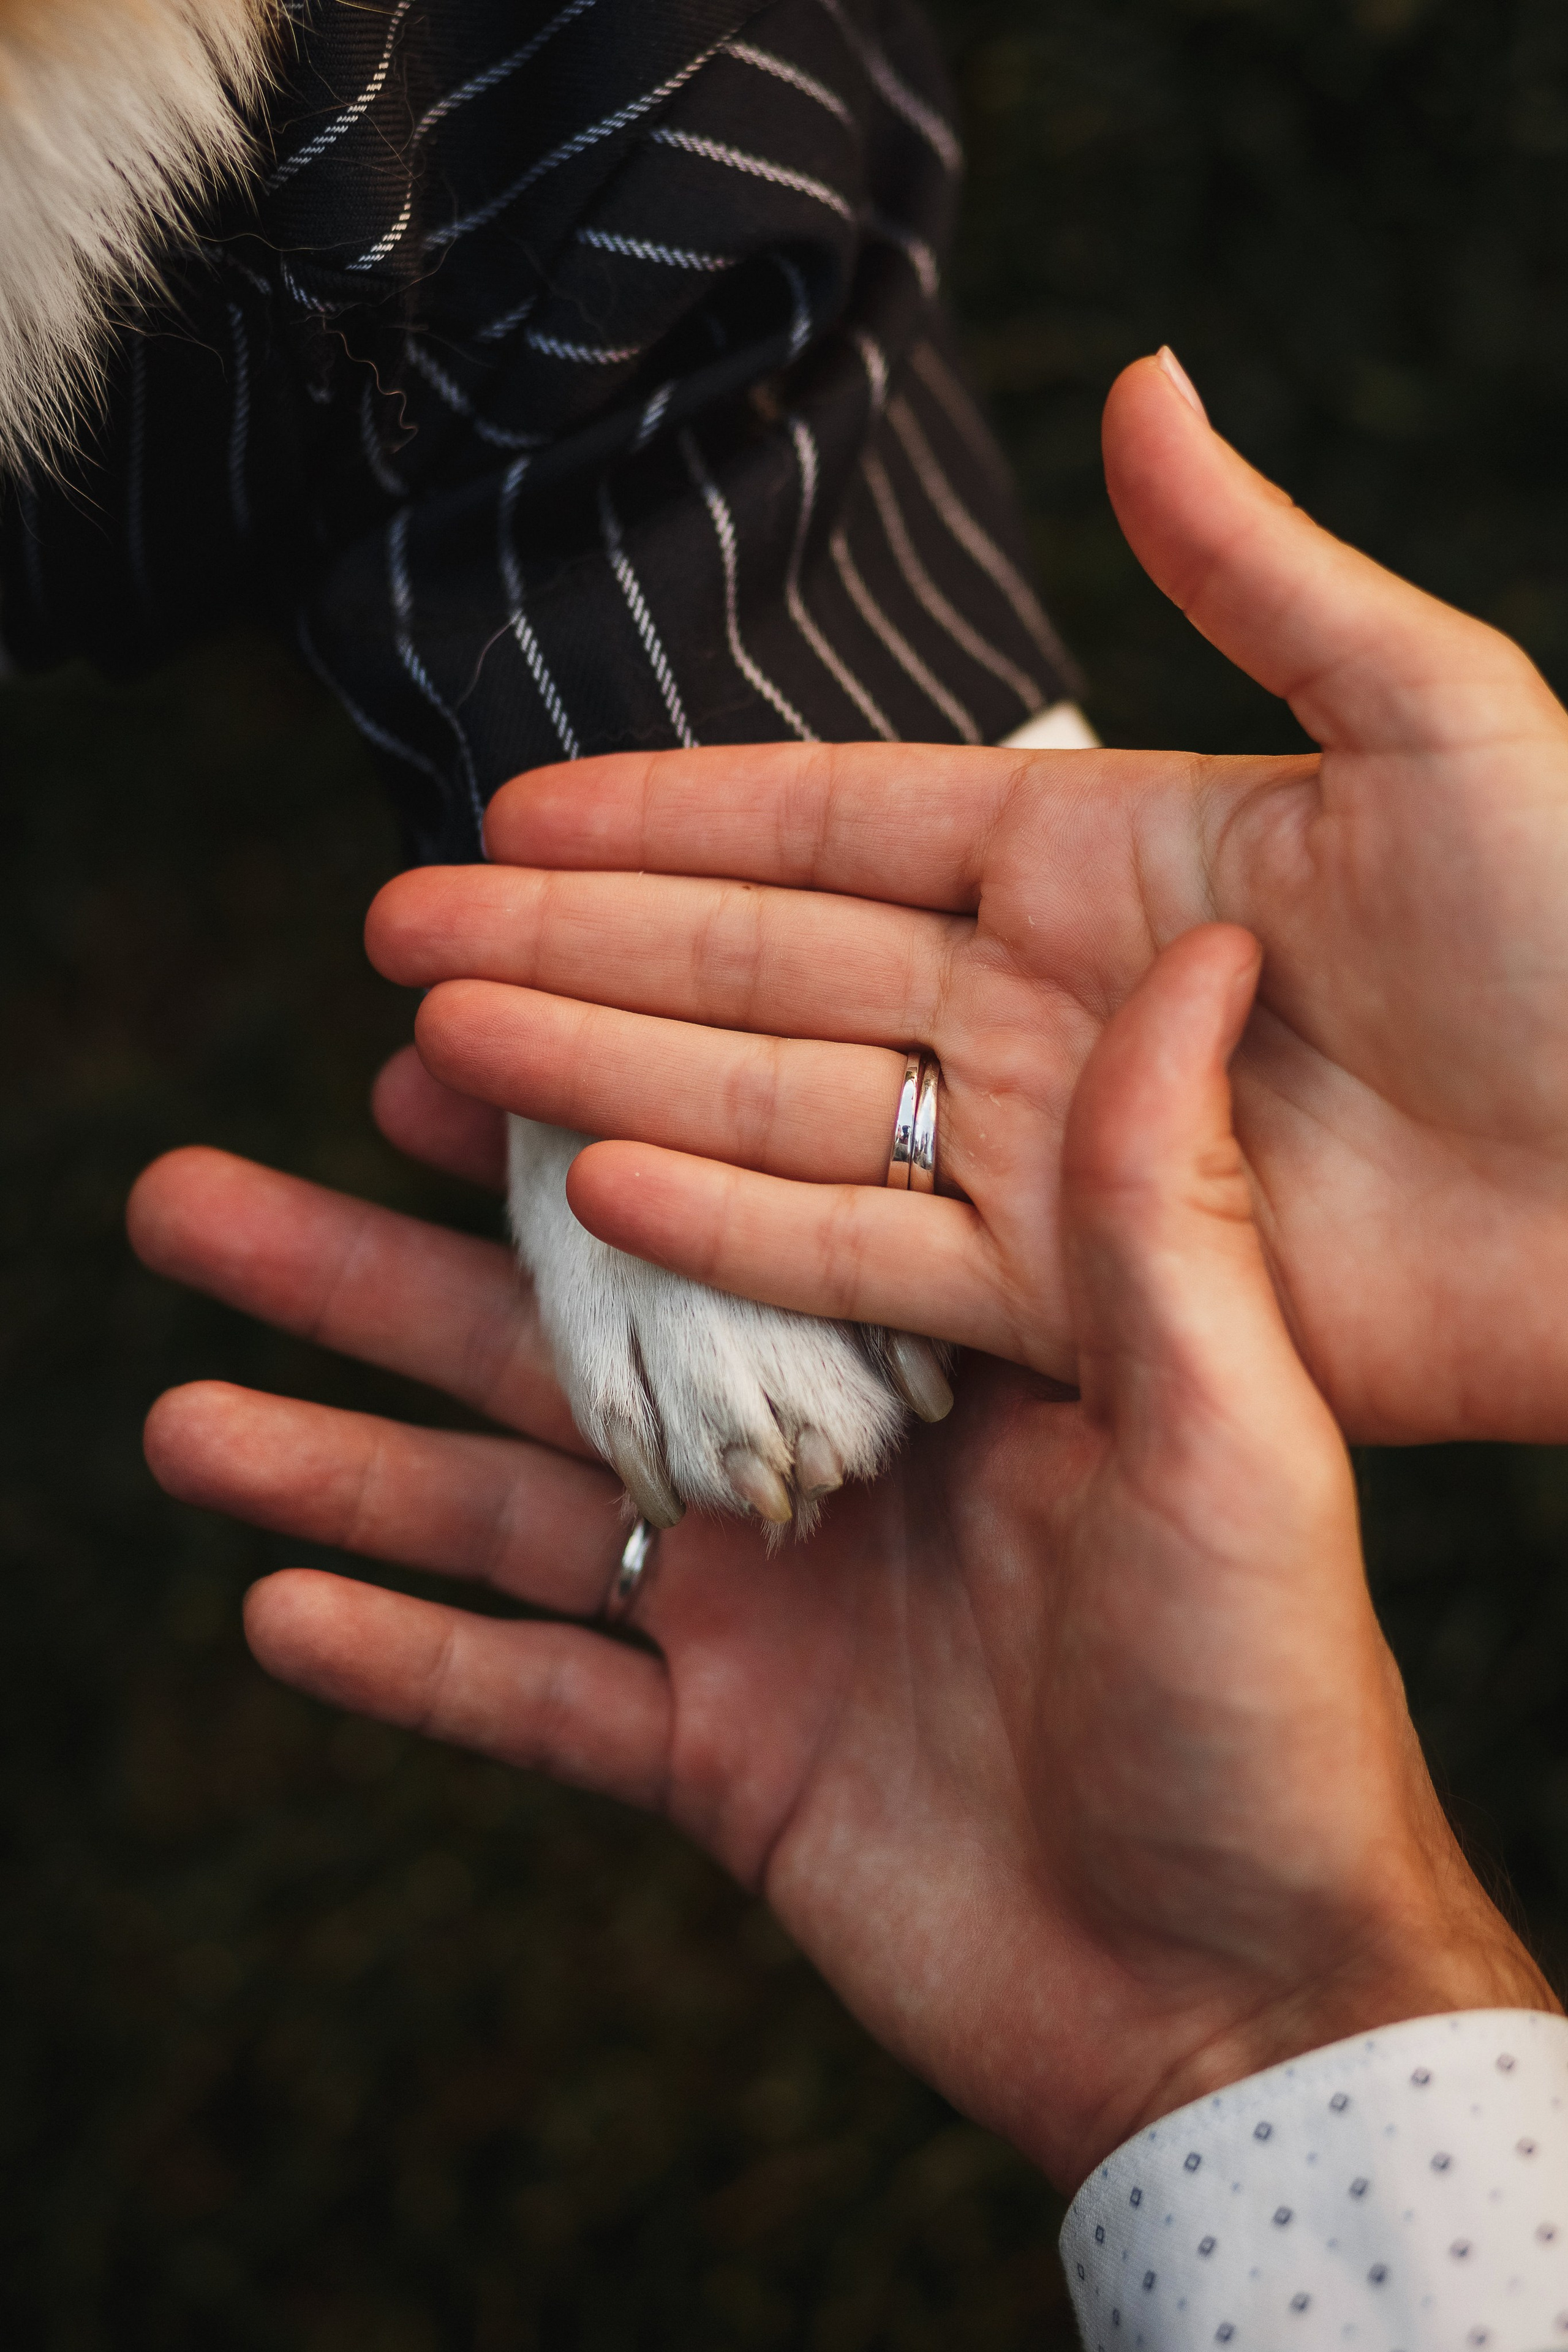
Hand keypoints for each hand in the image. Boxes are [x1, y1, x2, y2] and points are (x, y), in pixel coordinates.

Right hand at [129, 942, 1551, 2198]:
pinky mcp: (723, 1758)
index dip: (555, 1112)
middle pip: (557, 1340)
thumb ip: (1166, 1208)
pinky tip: (273, 1605)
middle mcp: (826, 1457)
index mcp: (927, 1352)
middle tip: (200, 1192)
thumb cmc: (1273, 1713)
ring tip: (175, 1412)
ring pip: (506, 1509)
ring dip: (336, 1458)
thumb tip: (1208, 958)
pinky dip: (408, 1664)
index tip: (418, 1029)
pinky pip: (532, 1699)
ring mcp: (763, 1608)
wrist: (1247, 2002)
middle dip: (371, 1272)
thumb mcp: (1235, 1436)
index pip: (714, 1189)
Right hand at [367, 351, 1567, 1444]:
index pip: (834, 820)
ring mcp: (1047, 1149)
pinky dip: (740, 1229)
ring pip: (782, 1106)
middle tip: (409, 931)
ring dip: (613, 1074)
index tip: (511, 805)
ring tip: (447, 1046)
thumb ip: (1260, 575)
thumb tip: (1143, 385)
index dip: (669, 813)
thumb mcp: (1441, 719)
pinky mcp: (1082, 1291)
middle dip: (582, 944)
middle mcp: (1041, 1000)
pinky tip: (601, 1185)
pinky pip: (877, 1259)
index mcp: (1102, 855)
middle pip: (763, 966)